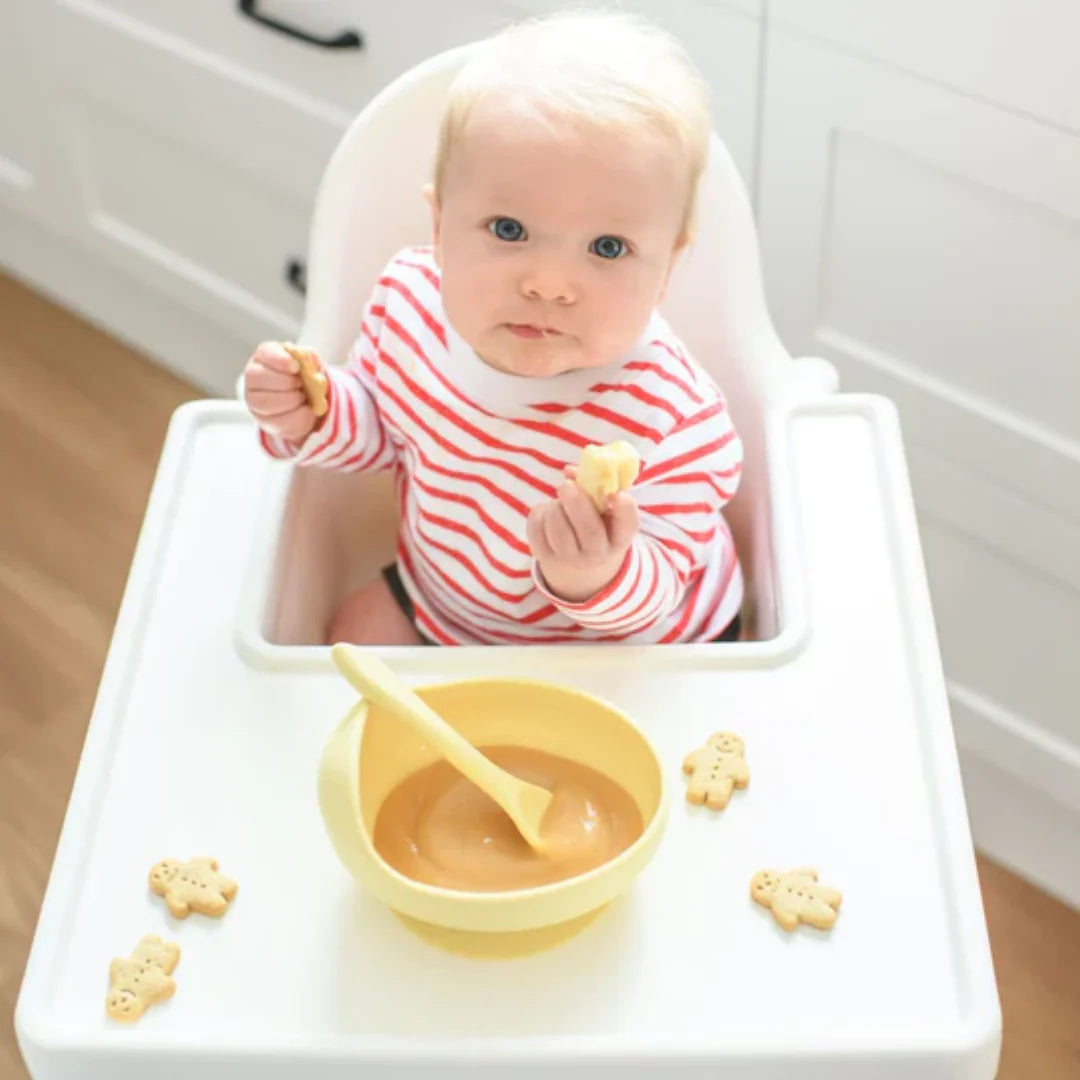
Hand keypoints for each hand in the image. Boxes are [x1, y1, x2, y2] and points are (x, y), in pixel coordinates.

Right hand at [243, 342, 319, 442]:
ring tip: (303, 397)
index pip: (265, 353)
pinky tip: (305, 410)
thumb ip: (310, 359)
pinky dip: (298, 416)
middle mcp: (253, 375)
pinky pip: (278, 421)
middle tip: (300, 385)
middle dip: (285, 382)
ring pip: (265, 402)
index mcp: (265, 355)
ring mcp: (254, 399)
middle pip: (258, 377)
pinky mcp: (264, 420)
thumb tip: (309, 362)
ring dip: (291, 401)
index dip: (280, 360)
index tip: (296, 367)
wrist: (304, 400)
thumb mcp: (309, 362)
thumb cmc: (303, 375)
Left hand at [526, 470, 638, 602]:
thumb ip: (594, 489)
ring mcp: (570, 559)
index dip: (624, 508)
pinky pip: (537, 529)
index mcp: (619, 538)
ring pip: (559, 531)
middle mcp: (597, 554)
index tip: (615, 493)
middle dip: (577, 505)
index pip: (628, 524)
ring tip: (559, 501)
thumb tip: (570, 471)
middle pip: (590, 531)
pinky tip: (547, 513)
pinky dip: (539, 513)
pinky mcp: (544, 557)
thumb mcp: (605, 514)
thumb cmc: (596, 529)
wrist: (579, 569)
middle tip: (566, 486)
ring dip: (556, 507)